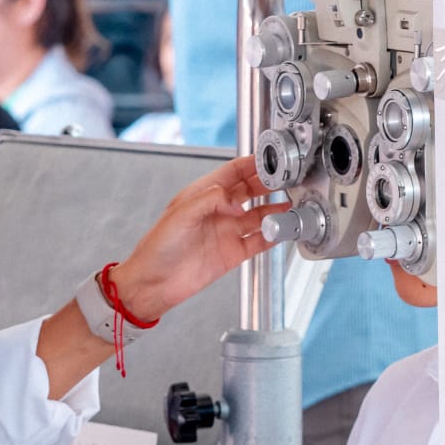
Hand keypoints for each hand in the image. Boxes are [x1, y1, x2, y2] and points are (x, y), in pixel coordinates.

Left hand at [109, 155, 287, 321]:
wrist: (153, 284)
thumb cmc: (157, 249)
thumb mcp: (180, 214)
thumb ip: (210, 199)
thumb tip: (236, 201)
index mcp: (202, 195)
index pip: (233, 172)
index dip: (252, 164)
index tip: (271, 160)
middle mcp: (217, 211)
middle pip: (250, 190)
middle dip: (269, 183)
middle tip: (286, 179)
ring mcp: (227, 231)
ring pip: (259, 215)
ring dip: (275, 209)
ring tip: (291, 202)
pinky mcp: (233, 253)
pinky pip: (259, 240)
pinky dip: (273, 234)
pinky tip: (283, 228)